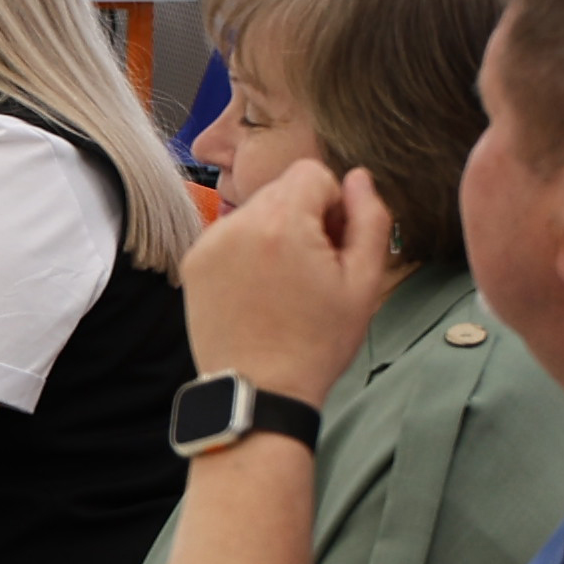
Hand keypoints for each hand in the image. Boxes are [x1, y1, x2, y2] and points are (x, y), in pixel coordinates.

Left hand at [180, 162, 402, 407]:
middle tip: (312, 268)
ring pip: (256, 211)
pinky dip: (247, 251)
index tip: (333, 245)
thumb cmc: (318, 343)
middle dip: (304, 217)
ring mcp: (210, 242)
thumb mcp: (364, 282)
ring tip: (285, 283)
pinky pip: (230, 234)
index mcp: (282, 222)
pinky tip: (259, 291)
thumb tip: (359, 177)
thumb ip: (370, 218)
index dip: (333, 205)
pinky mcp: (193, 262)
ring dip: (275, 233)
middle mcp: (238, 223)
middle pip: (282, 188)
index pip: (313, 172)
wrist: (260, 391)